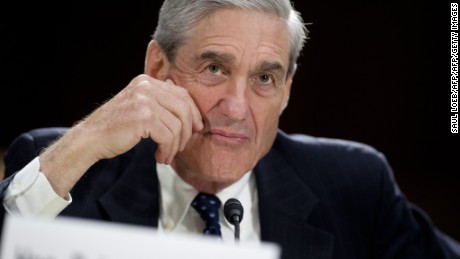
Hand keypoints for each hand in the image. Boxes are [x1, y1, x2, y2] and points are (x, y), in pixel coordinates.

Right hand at [39, 74, 202, 196]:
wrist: (90, 138)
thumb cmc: (116, 127)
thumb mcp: (139, 106)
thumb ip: (159, 102)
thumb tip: (189, 107)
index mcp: (146, 82)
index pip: (182, 94)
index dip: (194, 112)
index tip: (197, 128)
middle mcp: (146, 87)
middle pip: (184, 108)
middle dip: (188, 131)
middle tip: (182, 146)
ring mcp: (144, 101)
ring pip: (177, 126)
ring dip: (175, 145)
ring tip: (167, 155)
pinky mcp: (143, 117)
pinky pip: (168, 137)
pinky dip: (167, 150)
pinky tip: (160, 157)